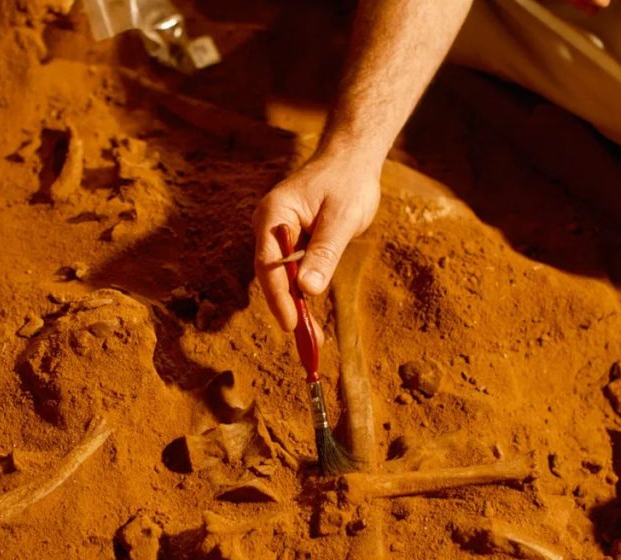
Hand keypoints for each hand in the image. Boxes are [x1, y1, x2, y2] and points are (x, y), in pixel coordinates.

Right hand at [252, 149, 380, 331]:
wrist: (351, 159)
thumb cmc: (347, 181)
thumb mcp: (341, 218)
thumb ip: (325, 252)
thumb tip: (309, 290)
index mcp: (274, 215)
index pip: (268, 263)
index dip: (278, 296)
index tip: (291, 324)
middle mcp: (270, 226)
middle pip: (272, 274)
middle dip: (287, 307)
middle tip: (306, 340)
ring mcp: (280, 234)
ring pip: (283, 276)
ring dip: (296, 304)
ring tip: (313, 336)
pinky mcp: (293, 241)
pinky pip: (294, 270)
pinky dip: (304, 291)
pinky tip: (313, 315)